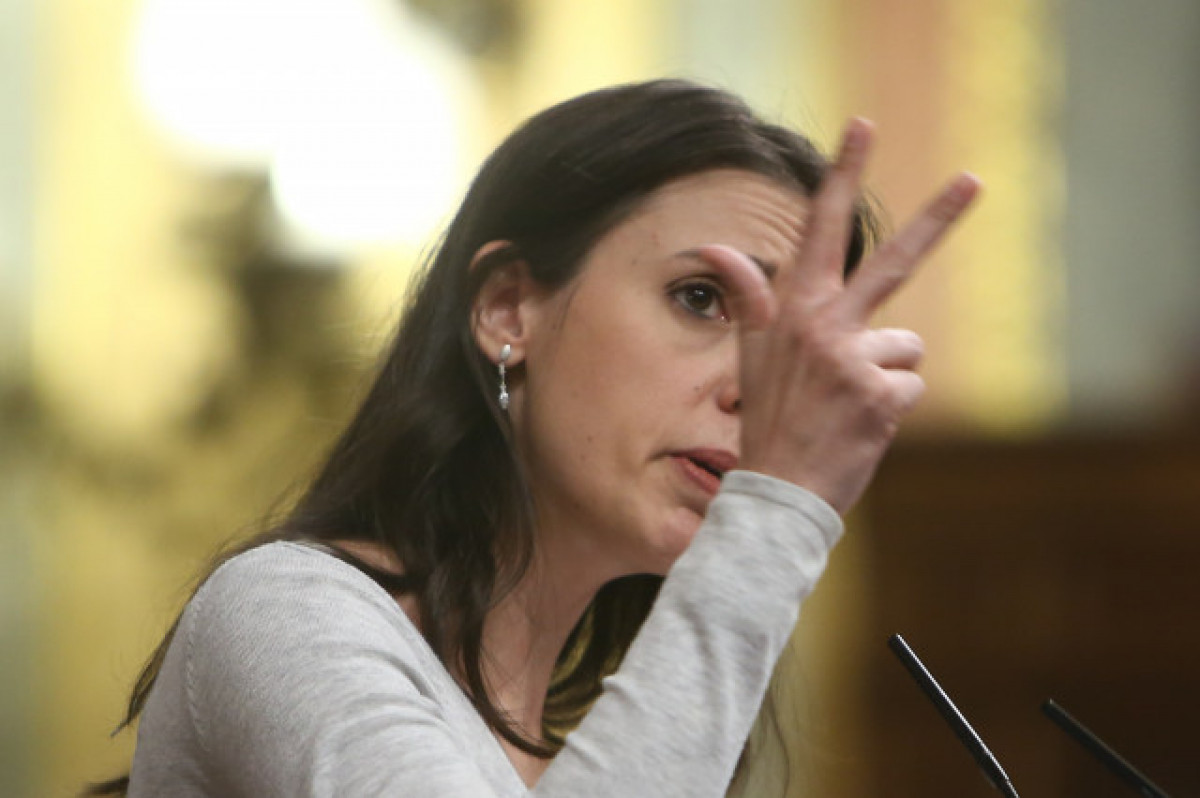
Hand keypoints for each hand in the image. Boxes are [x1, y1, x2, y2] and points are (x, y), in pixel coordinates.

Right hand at [696, 119, 979, 513]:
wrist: (776, 492)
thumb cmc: (768, 421)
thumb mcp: (751, 357)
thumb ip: (749, 298)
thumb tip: (717, 248)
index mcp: (795, 310)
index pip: (822, 229)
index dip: (842, 175)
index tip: (862, 126)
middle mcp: (824, 325)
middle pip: (894, 262)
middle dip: (938, 217)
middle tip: (974, 178)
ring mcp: (853, 359)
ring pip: (906, 348)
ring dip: (886, 377)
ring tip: (848, 407)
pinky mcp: (879, 395)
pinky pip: (910, 387)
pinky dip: (892, 410)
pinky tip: (861, 427)